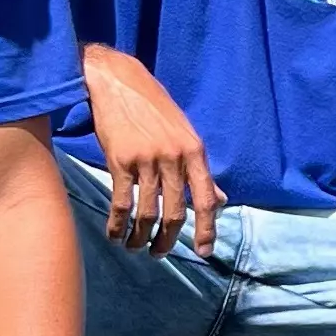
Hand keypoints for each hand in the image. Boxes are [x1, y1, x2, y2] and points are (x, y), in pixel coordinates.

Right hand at [80, 45, 218, 256]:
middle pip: (176, 212)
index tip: (205, 252)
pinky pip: (122, 203)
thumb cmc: (153, 109)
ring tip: (136, 247)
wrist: (118, 82)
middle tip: (159, 253)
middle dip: (168, 240)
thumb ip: (200, 170)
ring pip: (147, 213)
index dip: (208, 229)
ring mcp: (147, 159)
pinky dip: (118, 225)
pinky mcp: (120, 160)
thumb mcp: (185, 135)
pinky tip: (115, 235)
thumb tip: (220, 201)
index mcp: (195, 151)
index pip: (207, 199)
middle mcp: (174, 157)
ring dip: (141, 237)